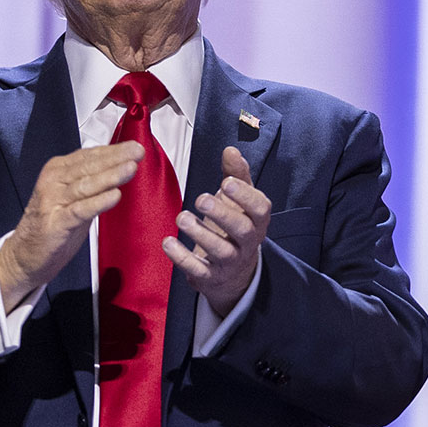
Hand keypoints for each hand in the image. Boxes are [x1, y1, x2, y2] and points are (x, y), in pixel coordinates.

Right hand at [0, 142, 142, 310]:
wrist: (25, 254)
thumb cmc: (54, 223)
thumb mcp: (74, 196)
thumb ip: (92, 181)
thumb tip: (121, 164)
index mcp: (58, 170)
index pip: (89, 156)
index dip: (113, 150)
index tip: (136, 145)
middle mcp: (53, 182)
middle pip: (89, 167)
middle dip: (116, 158)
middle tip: (138, 151)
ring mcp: (53, 201)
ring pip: (85, 185)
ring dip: (110, 176)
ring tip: (131, 168)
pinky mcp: (56, 223)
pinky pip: (80, 210)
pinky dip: (98, 202)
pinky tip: (115, 195)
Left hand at [163, 146, 270, 316]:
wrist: (233, 273)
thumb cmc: (234, 227)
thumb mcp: (239, 200)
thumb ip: (236, 175)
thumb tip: (230, 149)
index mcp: (257, 221)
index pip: (260, 209)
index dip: (245, 196)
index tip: (226, 182)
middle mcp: (248, 243)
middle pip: (242, 230)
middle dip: (222, 214)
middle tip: (201, 199)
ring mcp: (230, 262)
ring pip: (221, 251)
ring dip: (200, 234)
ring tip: (181, 217)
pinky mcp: (211, 277)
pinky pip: (198, 270)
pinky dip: (182, 257)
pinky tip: (168, 242)